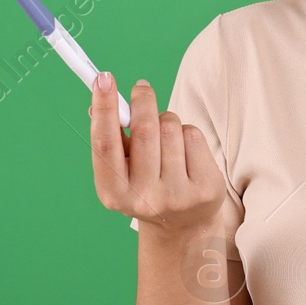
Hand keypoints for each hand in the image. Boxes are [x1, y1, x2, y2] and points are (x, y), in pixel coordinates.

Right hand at [88, 71, 225, 236]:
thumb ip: (111, 138)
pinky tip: (184, 151)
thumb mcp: (123, 169)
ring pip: (171, 128)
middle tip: (141, 88)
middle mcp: (144, 198)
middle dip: (143, 100)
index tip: (103, 78)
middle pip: (144, 130)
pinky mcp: (205, 190)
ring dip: (167, 120)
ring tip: (165, 135)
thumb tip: (100, 101)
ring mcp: (177, 196)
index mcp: (113, 193)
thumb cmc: (146, 185)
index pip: (105, 143)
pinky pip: (193, 137)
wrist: (182, 226)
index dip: (104, 108)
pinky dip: (187, 133)